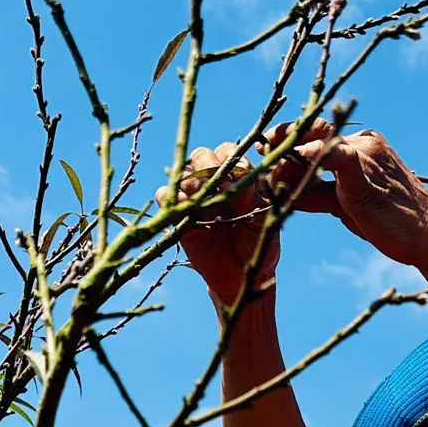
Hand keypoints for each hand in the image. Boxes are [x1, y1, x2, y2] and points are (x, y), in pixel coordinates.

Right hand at [157, 139, 280, 307]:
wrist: (242, 274)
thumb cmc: (258, 242)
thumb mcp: (263, 216)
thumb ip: (253, 193)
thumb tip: (238, 173)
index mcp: (236, 176)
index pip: (228, 152)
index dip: (231, 158)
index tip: (241, 173)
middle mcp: (213, 182)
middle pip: (201, 156)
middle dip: (208, 165)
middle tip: (219, 186)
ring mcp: (194, 198)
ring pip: (181, 172)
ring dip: (191, 179)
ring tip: (202, 195)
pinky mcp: (178, 216)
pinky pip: (164, 196)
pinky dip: (172, 196)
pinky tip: (186, 206)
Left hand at [274, 118, 427, 278]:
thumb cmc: (388, 223)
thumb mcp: (346, 205)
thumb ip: (317, 192)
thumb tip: (282, 191)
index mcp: (361, 143)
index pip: (314, 132)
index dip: (285, 142)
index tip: (262, 156)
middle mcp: (363, 140)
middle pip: (309, 133)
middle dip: (279, 149)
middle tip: (260, 171)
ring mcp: (364, 152)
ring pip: (312, 145)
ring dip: (285, 164)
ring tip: (270, 185)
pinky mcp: (363, 171)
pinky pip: (330, 157)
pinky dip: (306, 160)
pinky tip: (288, 170)